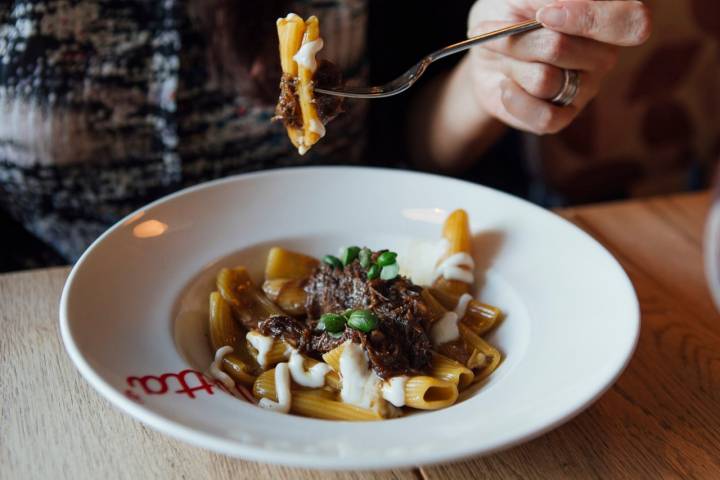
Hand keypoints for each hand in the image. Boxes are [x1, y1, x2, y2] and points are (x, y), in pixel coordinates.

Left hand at [466, 0, 651, 133]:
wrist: (483, 52)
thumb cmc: (507, 15)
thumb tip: (556, 10)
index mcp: (606, 17)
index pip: (632, 21)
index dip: (589, 17)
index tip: (545, 14)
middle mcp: (603, 55)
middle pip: (562, 48)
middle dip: (520, 40)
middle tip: (497, 32)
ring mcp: (586, 89)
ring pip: (545, 80)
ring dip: (511, 65)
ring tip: (505, 58)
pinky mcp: (562, 117)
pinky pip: (544, 116)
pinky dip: (513, 99)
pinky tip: (506, 86)